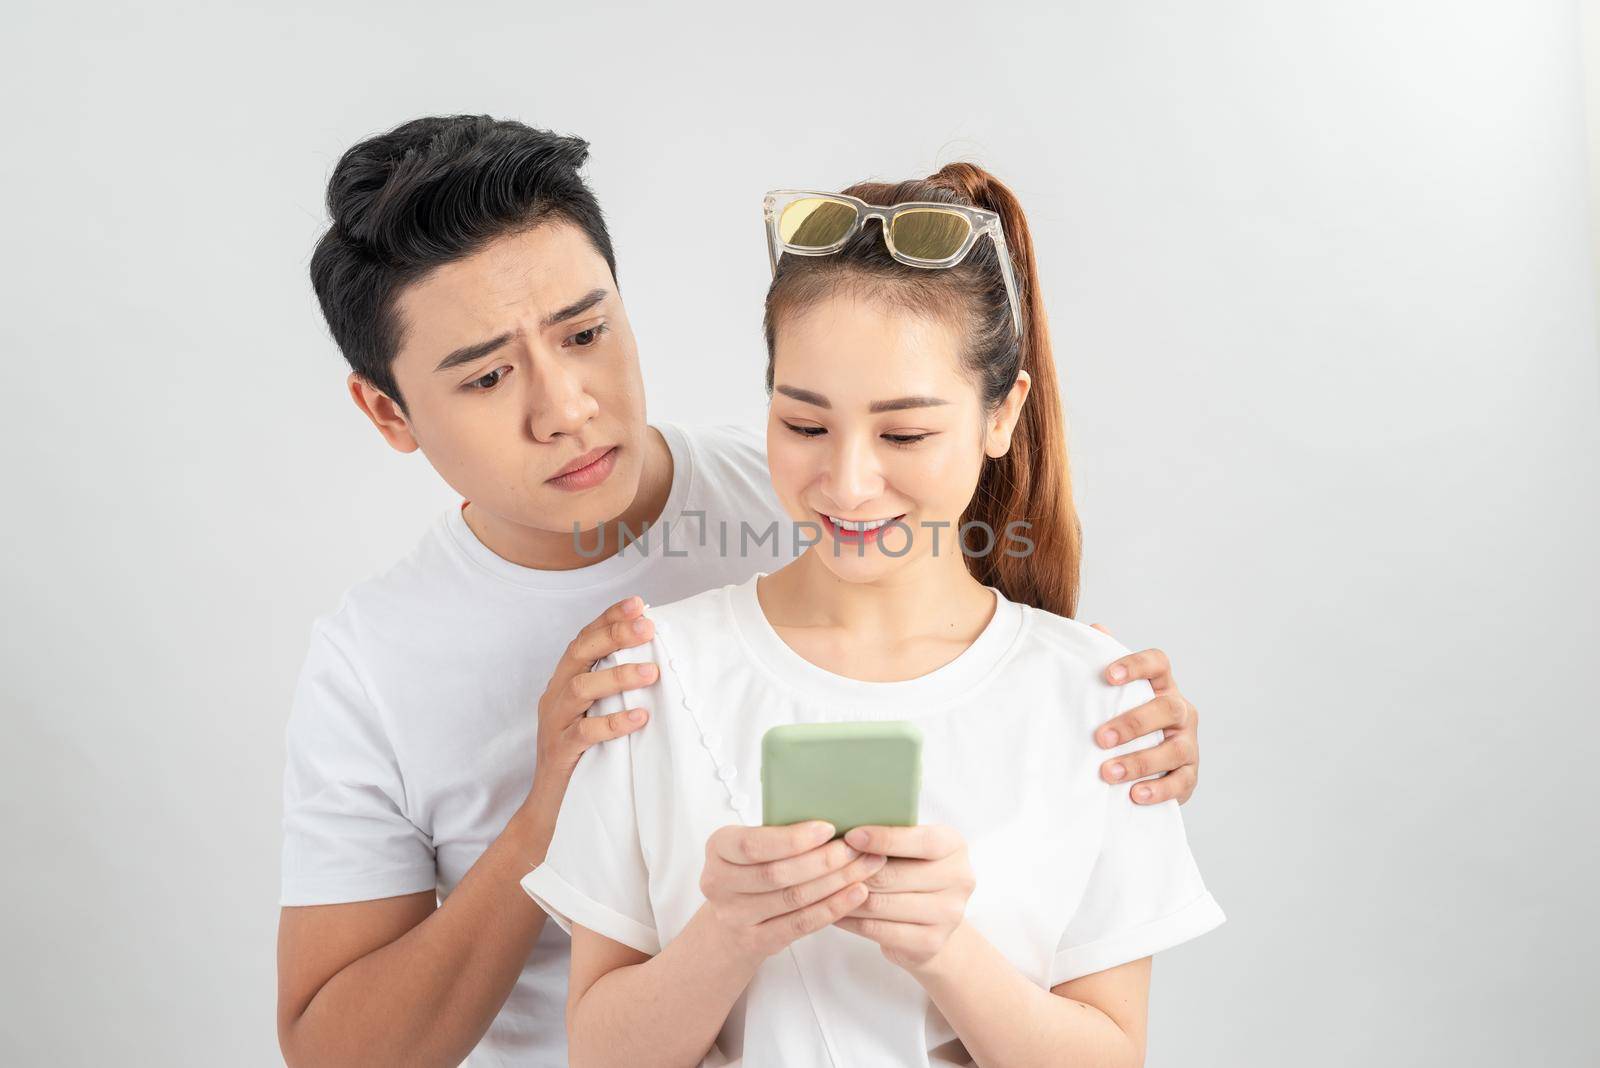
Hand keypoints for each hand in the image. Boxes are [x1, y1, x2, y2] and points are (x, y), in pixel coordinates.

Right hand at [533, 596, 658, 782]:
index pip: (584, 639)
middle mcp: (555, 696)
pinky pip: (584, 732)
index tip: (638, 603)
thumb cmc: (582, 757)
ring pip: (581, 689)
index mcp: (564, 681)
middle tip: (648, 627)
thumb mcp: (596, 714)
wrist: (551, 810)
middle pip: (579, 653)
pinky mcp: (560, 752)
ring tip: (652, 673)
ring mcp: (554, 724)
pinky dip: (613, 722)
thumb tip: (657, 662)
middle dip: (613, 635)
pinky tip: (639, 717)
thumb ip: (614, 690)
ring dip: (618, 676)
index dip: (609, 618)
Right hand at [699, 821, 885, 964]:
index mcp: (717, 848)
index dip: (793, 839)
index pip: (754, 844)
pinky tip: (856, 894)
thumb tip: (837, 815)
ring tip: (867, 866)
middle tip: (859, 848)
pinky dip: (832, 908)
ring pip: (793, 898)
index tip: (829, 829)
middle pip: (778, 873)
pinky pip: (800, 924)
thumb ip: (780, 832)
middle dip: (825, 860)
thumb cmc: (752, 868)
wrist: (730, 920)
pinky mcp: (755, 940)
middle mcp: (718, 883)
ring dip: (836, 882)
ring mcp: (734, 916)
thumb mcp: (753, 843)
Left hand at [833, 824, 974, 973]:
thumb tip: (846, 825)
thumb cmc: (914, 871)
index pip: (920, 841)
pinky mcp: (931, 942)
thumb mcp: (912, 847)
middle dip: (855, 871)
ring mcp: (949, 914)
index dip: (884, 838)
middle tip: (826, 865)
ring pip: (881, 904)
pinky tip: (835, 912)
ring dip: (847, 897)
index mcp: (954, 846)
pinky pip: (879, 930)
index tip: (851, 835)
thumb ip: (891, 835)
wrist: (935, 920)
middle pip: (894, 875)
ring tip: (823, 888)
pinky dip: (852, 921)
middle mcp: (959, 879)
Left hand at [1090, 624, 1199, 804]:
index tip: (1107, 676)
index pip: (1158, 663)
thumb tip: (1094, 628)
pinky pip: (1180, 782)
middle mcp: (1181, 711)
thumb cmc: (1126, 721)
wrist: (1150, 766)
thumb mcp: (1115, 696)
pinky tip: (1134, 795)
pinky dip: (1158, 790)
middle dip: (1134, 723)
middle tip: (1100, 738)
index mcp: (1162, 686)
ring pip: (1174, 749)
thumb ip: (1104, 663)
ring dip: (1140, 761)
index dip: (1136, 665)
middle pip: (1168, 708)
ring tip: (1108, 773)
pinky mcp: (1190, 776)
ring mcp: (1189, 744)